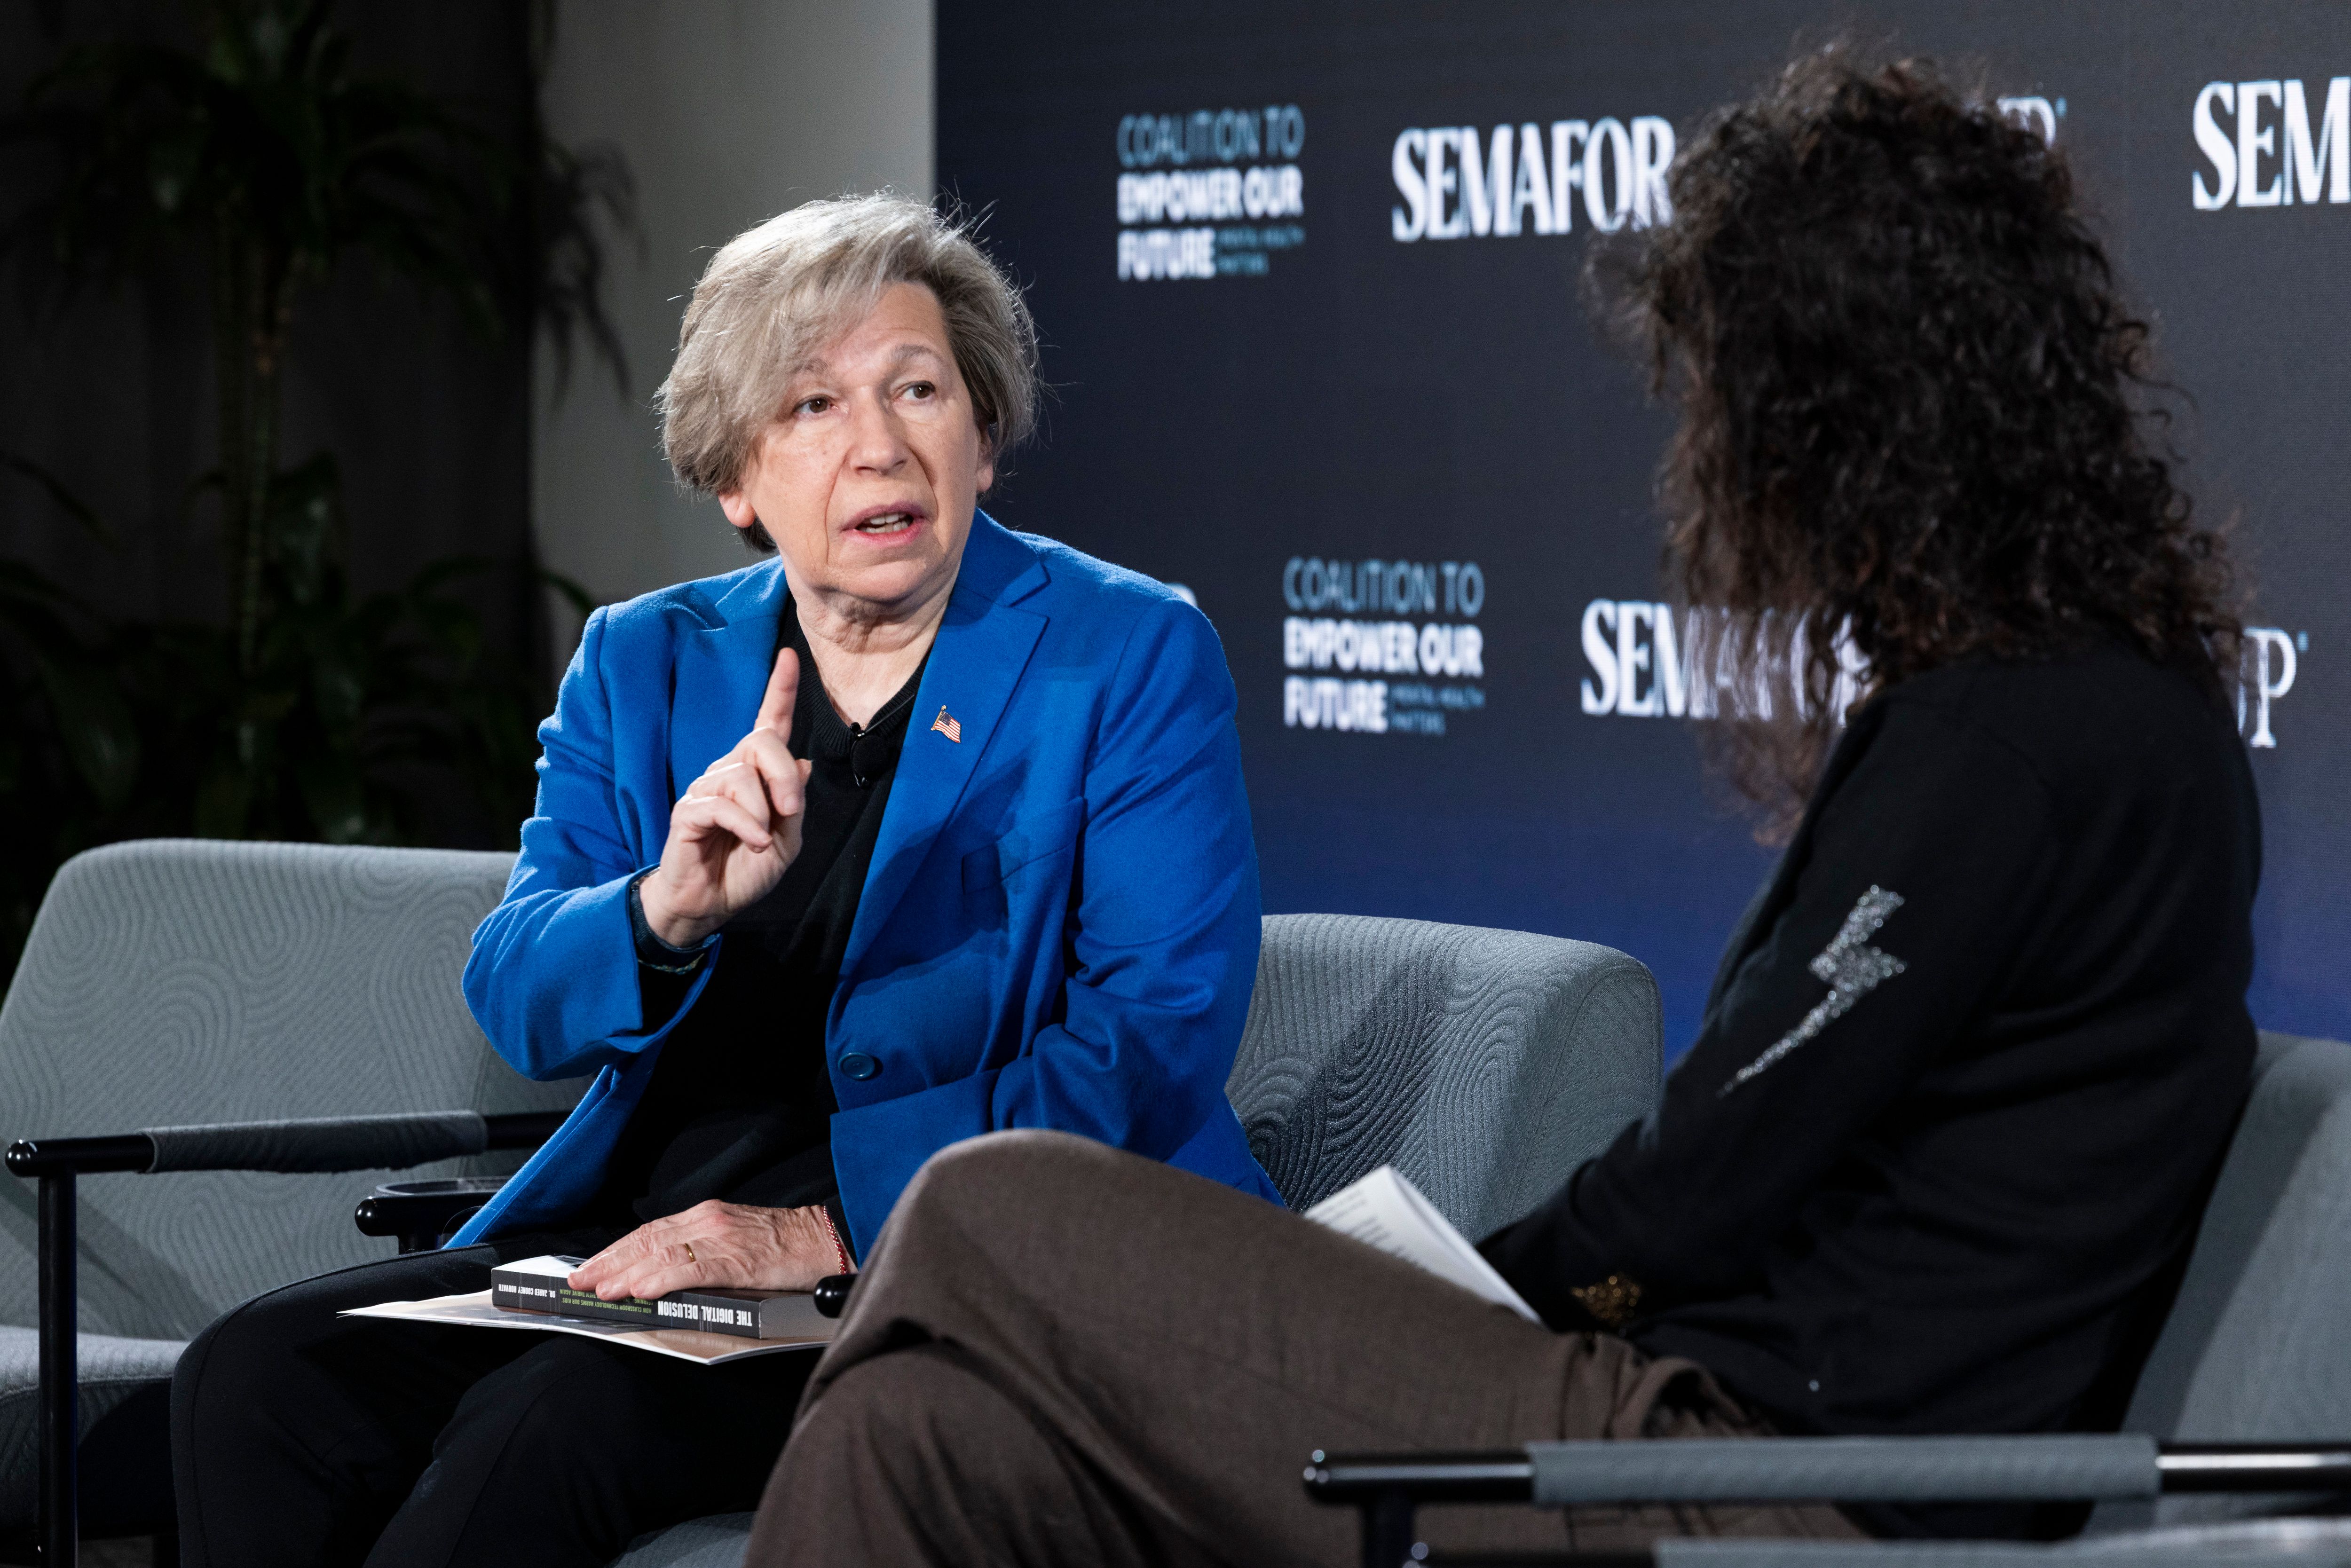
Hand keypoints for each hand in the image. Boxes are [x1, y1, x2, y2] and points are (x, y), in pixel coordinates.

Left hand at [567, 1199, 844, 1299]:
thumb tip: (665, 1275)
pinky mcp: (737, 1260)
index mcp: (708, 1218)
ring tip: (599, 1287)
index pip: (651, 1233)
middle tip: (578, 1280)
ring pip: (661, 1252)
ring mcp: (722, 1239)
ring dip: (625, 1271)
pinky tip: (640, 1289)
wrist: (828, 1239)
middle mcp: (709, 1222)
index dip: (617, 1250)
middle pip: (647, 1240)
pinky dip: (660, 1278)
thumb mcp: (738, 1240)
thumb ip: (703, 1253)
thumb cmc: (787, 1244)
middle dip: (609, 1260)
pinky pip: (690, 1269)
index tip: (591, 1266)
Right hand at [639, 647, 812, 946]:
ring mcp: (705, 788)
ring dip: (763, 810)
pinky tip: (753, 844)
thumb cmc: (747, 869)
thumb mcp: (787, 838)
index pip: (768, 723)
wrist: (711, 903)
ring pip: (742, 774)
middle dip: (783, 775)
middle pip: (761, 741)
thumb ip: (794, 800)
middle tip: (791, 812)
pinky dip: (746, 825)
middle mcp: (729, 771)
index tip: (789, 656)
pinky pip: (720, 804)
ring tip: (763, 839)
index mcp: (756, 774)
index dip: (780, 690)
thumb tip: (802, 760)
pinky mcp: (688, 810)